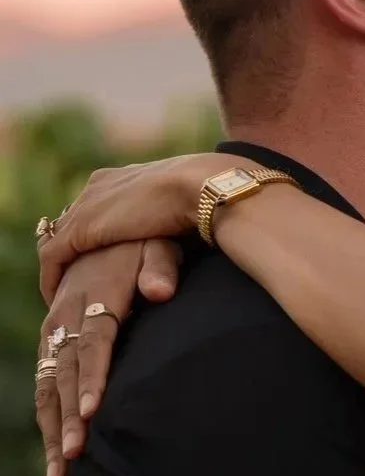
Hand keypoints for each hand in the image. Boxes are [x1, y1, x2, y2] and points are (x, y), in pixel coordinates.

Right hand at [36, 241, 180, 475]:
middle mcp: (66, 313)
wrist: (112, 221)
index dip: (93, 377)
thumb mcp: (157, 241)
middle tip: (73, 458)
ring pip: (49, 384)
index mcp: (93, 293)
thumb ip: (160, 267)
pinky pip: (46, 382)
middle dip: (67, 417)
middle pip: (65, 372)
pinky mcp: (53, 336)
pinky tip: (56, 454)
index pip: (93, 342)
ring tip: (59, 475)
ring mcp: (56, 326)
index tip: (95, 413)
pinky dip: (49, 417)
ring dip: (53, 428)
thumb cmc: (145, 236)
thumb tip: (160, 291)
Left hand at [38, 154, 222, 301]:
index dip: (90, 234)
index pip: (92, 206)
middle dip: (67, 249)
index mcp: (120, 177)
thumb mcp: (179, 206)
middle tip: (69, 279)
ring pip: (56, 240)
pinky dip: (51, 278)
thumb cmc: (202, 197)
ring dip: (57, 267)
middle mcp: (96, 187)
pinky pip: (52, 257)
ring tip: (61, 293)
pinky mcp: (81, 228)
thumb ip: (167, 217)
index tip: (92, 259)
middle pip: (69, 220)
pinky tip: (56, 298)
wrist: (198, 187)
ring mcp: (86, 206)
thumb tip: (178, 229)